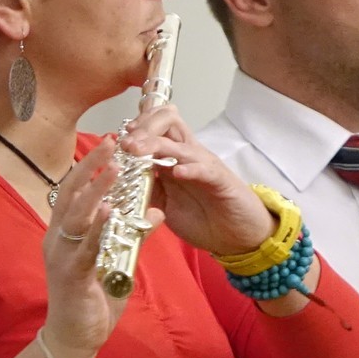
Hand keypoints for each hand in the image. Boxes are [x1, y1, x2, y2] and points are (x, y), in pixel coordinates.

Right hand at [39, 138, 158, 357]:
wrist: (75, 338)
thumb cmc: (91, 299)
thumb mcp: (113, 260)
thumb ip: (130, 235)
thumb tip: (152, 209)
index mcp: (62, 233)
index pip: (72, 191)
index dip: (88, 167)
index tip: (108, 144)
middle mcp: (56, 240)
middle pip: (70, 194)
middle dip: (91, 168)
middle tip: (111, 144)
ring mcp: (61, 257)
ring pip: (76, 216)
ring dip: (96, 191)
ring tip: (114, 170)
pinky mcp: (71, 276)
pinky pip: (85, 248)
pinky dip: (97, 228)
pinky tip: (111, 212)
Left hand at [119, 106, 272, 254]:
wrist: (239, 236)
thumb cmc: (205, 218)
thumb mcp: (166, 205)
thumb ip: (148, 189)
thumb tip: (121, 182)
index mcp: (176, 157)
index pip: (158, 125)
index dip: (137, 125)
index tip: (120, 137)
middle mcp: (190, 155)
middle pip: (169, 121)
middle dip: (144, 126)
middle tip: (126, 142)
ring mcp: (206, 167)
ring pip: (181, 143)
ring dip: (156, 144)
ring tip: (137, 150)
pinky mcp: (221, 183)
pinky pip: (205, 170)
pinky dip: (190, 169)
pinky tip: (176, 173)